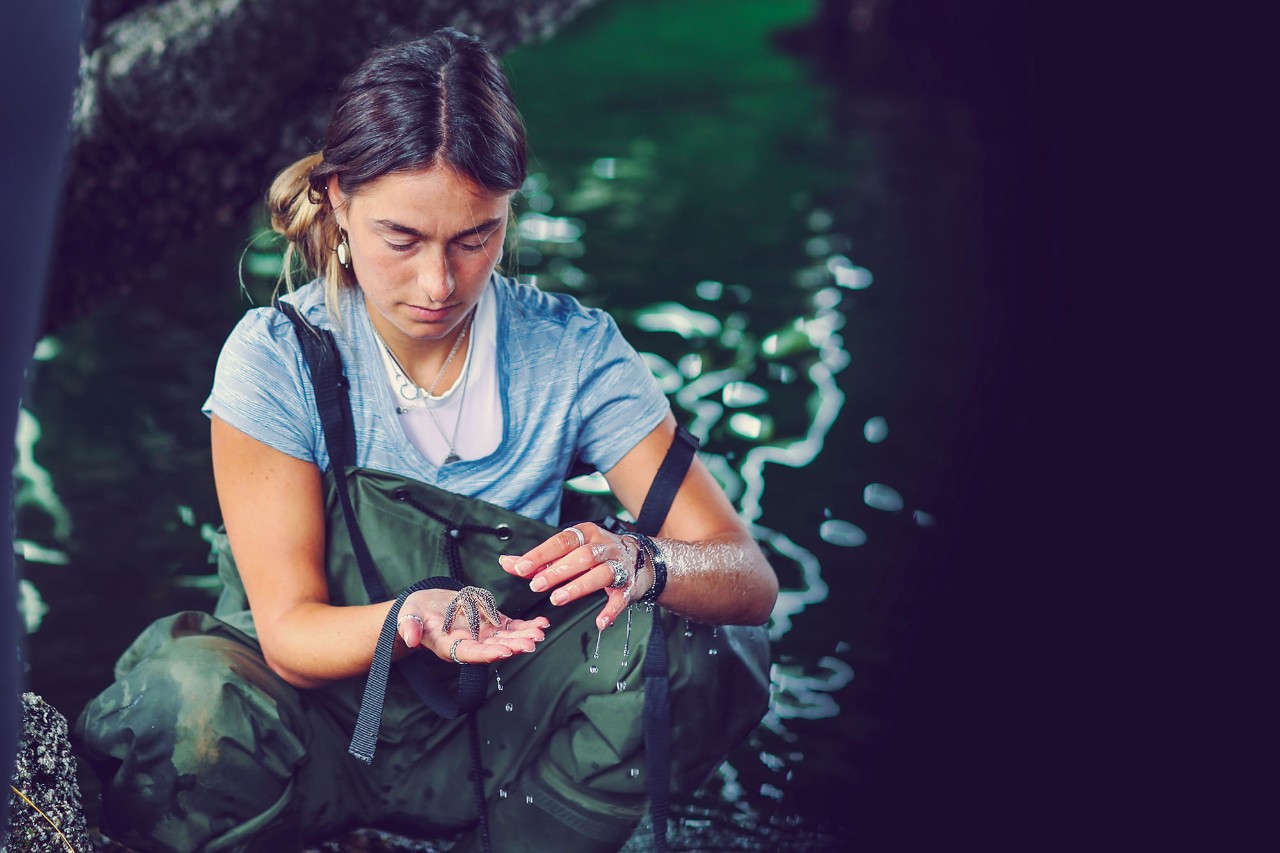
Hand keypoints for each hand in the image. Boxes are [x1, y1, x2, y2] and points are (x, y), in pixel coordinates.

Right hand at [395, 587, 548, 663]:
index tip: (503, 651)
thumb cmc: (414, 613)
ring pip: (507, 638)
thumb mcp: (407, 617)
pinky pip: (512, 626)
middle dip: (513, 646)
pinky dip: (526, 625)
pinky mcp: (491, 622)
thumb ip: (410, 628)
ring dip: (524, 636)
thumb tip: (411, 639)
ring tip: (540, 633)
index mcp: (451, 647)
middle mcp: (471, 644)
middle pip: (494, 648)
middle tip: (531, 643)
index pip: (471, 654)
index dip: (487, 654)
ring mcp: (483, 634)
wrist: (424, 605)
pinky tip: (542, 624)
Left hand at [498, 523, 645, 630]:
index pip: (561, 541)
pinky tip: (600, 621)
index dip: (541, 554)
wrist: (640, 559)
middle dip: (557, 571)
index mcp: (586, 534)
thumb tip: (506, 562)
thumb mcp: (568, 552)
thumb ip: (538, 559)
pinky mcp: (629, 585)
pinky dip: (611, 610)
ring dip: (579, 586)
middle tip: (536, 586)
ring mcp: (619, 565)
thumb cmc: (596, 554)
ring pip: (600, 573)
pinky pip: (621, 597)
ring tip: (558, 599)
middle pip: (581, 556)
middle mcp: (604, 546)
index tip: (521, 568)